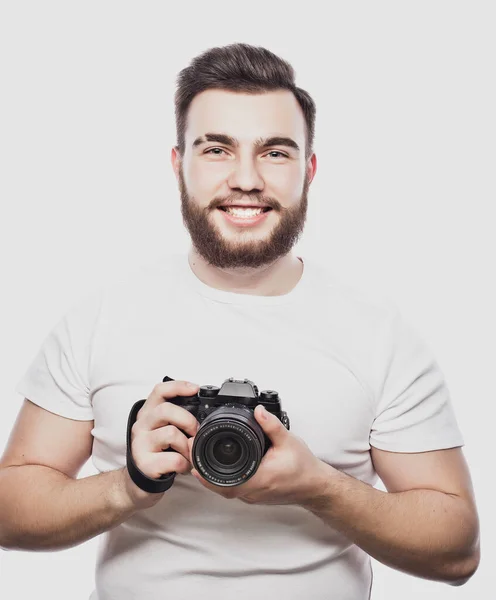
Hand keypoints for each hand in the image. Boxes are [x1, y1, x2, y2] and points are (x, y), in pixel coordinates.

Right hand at [123, 379, 199, 509]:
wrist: (138, 484)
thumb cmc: (157, 454)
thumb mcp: (164, 431)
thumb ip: (177, 420)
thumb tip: (203, 415)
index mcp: (148, 414)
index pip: (159, 391)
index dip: (178, 386)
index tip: (195, 389)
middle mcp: (141, 426)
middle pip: (166, 410)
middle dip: (188, 420)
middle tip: (195, 432)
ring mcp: (140, 444)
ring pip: (171, 434)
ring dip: (187, 446)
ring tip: (187, 455)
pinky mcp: (145, 464)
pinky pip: (175, 459)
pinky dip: (185, 464)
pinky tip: (182, 467)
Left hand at [187, 405, 329, 506]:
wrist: (315, 485)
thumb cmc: (304, 467)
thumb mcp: (288, 440)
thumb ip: (271, 425)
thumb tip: (258, 411)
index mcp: (259, 479)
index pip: (224, 481)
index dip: (205, 473)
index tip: (194, 460)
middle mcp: (253, 491)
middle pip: (219, 487)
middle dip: (203, 472)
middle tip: (191, 454)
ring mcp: (253, 496)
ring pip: (225, 490)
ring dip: (211, 478)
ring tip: (199, 459)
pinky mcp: (255, 495)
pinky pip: (233, 489)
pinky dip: (222, 480)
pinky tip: (217, 469)